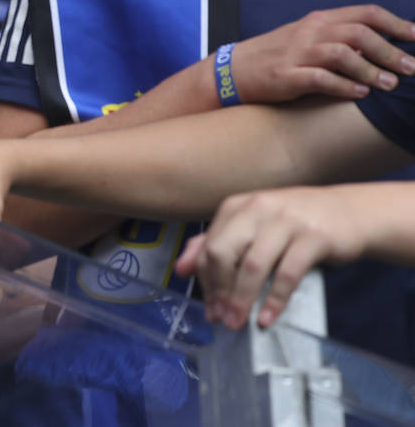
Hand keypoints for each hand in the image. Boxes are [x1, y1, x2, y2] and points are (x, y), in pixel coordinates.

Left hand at [175, 186, 365, 330]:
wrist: (350, 212)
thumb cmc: (294, 224)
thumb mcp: (253, 227)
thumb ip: (216, 243)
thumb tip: (180, 269)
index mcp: (236, 206)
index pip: (209, 246)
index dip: (205, 280)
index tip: (209, 308)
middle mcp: (257, 208)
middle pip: (223, 253)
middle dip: (218, 290)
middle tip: (221, 318)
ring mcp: (286, 221)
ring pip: (253, 265)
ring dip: (242, 299)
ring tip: (238, 323)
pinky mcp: (314, 237)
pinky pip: (287, 274)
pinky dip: (274, 299)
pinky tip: (267, 318)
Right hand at [229, 5, 414, 102]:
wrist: (233, 71)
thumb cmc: (277, 56)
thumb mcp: (308, 38)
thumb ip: (339, 38)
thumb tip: (380, 46)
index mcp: (319, 20)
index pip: (365, 13)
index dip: (396, 24)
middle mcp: (310, 32)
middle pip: (359, 33)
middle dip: (390, 51)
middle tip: (412, 68)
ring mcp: (297, 53)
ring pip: (342, 54)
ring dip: (371, 70)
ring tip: (390, 85)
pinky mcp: (286, 76)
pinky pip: (320, 79)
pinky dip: (345, 86)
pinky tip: (360, 94)